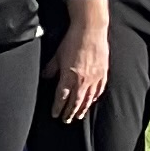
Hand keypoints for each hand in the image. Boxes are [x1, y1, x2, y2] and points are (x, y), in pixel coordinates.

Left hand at [45, 0, 109, 122]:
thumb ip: (51, 69)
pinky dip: (95, 97)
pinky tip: (93, 100)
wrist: (91, 30)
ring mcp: (95, 77)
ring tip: (79, 116)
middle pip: (75, 102)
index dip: (58, 108)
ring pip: (88, 98)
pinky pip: (99, 89)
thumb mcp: (57, 55)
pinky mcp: (103, 72)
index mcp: (69, 76)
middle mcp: (83, 80)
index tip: (55, 115)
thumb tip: (45, 77)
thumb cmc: (72, 40)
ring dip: (83, 108)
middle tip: (66, 120)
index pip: (62, 98)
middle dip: (70, 113)